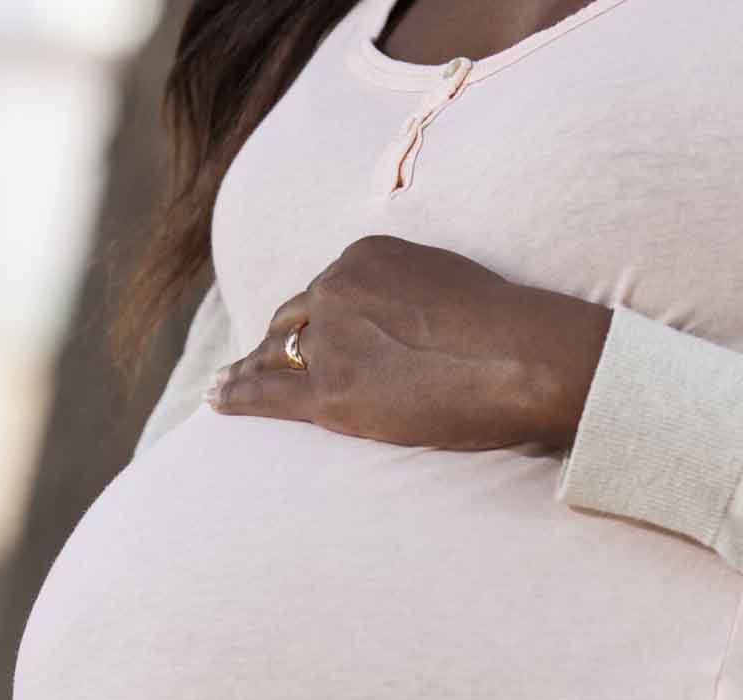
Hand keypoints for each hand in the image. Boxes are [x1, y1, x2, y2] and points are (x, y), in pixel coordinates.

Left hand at [206, 233, 611, 450]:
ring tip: (228, 384)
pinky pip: (268, 392)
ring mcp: (330, 340)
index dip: (315, 315)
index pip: (328, 290)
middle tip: (261, 357)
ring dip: (252, 368)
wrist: (524, 356)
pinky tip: (218, 399)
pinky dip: (238, 395)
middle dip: (279, 339)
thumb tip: (417, 327)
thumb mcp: (454, 283)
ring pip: (279, 354)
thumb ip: (419, 297)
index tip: (303, 328)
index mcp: (368, 256)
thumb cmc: (513, 329)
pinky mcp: (331, 391)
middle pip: (295, 319)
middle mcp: (338, 287)